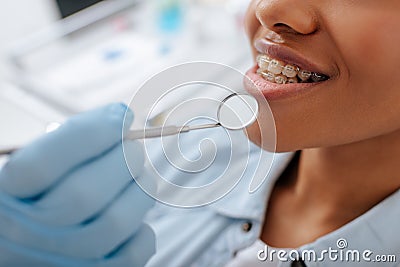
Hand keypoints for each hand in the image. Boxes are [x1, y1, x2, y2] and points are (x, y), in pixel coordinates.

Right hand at [0, 103, 154, 266]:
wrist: (29, 250)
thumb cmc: (42, 199)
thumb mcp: (37, 172)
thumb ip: (68, 145)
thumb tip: (120, 118)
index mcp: (6, 198)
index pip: (43, 164)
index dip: (93, 132)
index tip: (122, 115)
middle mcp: (26, 235)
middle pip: (86, 193)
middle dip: (124, 159)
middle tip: (134, 148)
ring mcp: (61, 261)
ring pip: (116, 221)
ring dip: (141, 189)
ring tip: (139, 176)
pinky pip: (134, 251)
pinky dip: (143, 228)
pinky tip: (133, 215)